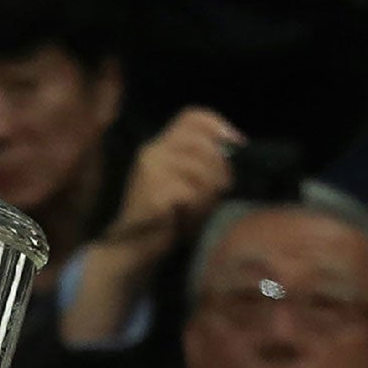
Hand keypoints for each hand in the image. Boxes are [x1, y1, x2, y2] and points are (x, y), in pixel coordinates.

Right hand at [99, 107, 243, 270]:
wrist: (130, 250)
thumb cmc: (161, 219)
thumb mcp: (180, 182)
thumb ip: (199, 161)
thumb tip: (233, 148)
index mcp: (157, 146)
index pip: (191, 117)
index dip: (218, 126)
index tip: (236, 144)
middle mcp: (152, 152)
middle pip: (205, 145)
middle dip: (221, 169)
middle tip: (221, 191)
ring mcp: (152, 171)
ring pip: (203, 171)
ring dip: (210, 195)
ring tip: (200, 211)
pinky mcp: (155, 191)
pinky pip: (194, 193)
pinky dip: (198, 209)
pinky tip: (188, 220)